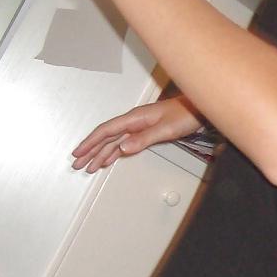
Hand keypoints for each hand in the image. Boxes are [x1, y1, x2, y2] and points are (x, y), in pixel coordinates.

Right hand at [72, 98, 203, 172]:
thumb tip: (122, 149)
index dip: (91, 142)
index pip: (106, 131)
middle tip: (78, 164)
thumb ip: (143, 139)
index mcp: (134, 118)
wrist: (197, 109)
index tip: (79, 153)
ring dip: (100, 154)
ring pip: (114, 142)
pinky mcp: (145, 131)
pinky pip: (124, 142)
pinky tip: (109, 159)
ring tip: (89, 166)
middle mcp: (133, 122)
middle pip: (106, 137)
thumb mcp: (165, 129)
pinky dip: (114, 152)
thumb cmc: (184, 115)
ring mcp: (138, 126)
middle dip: (91, 151)